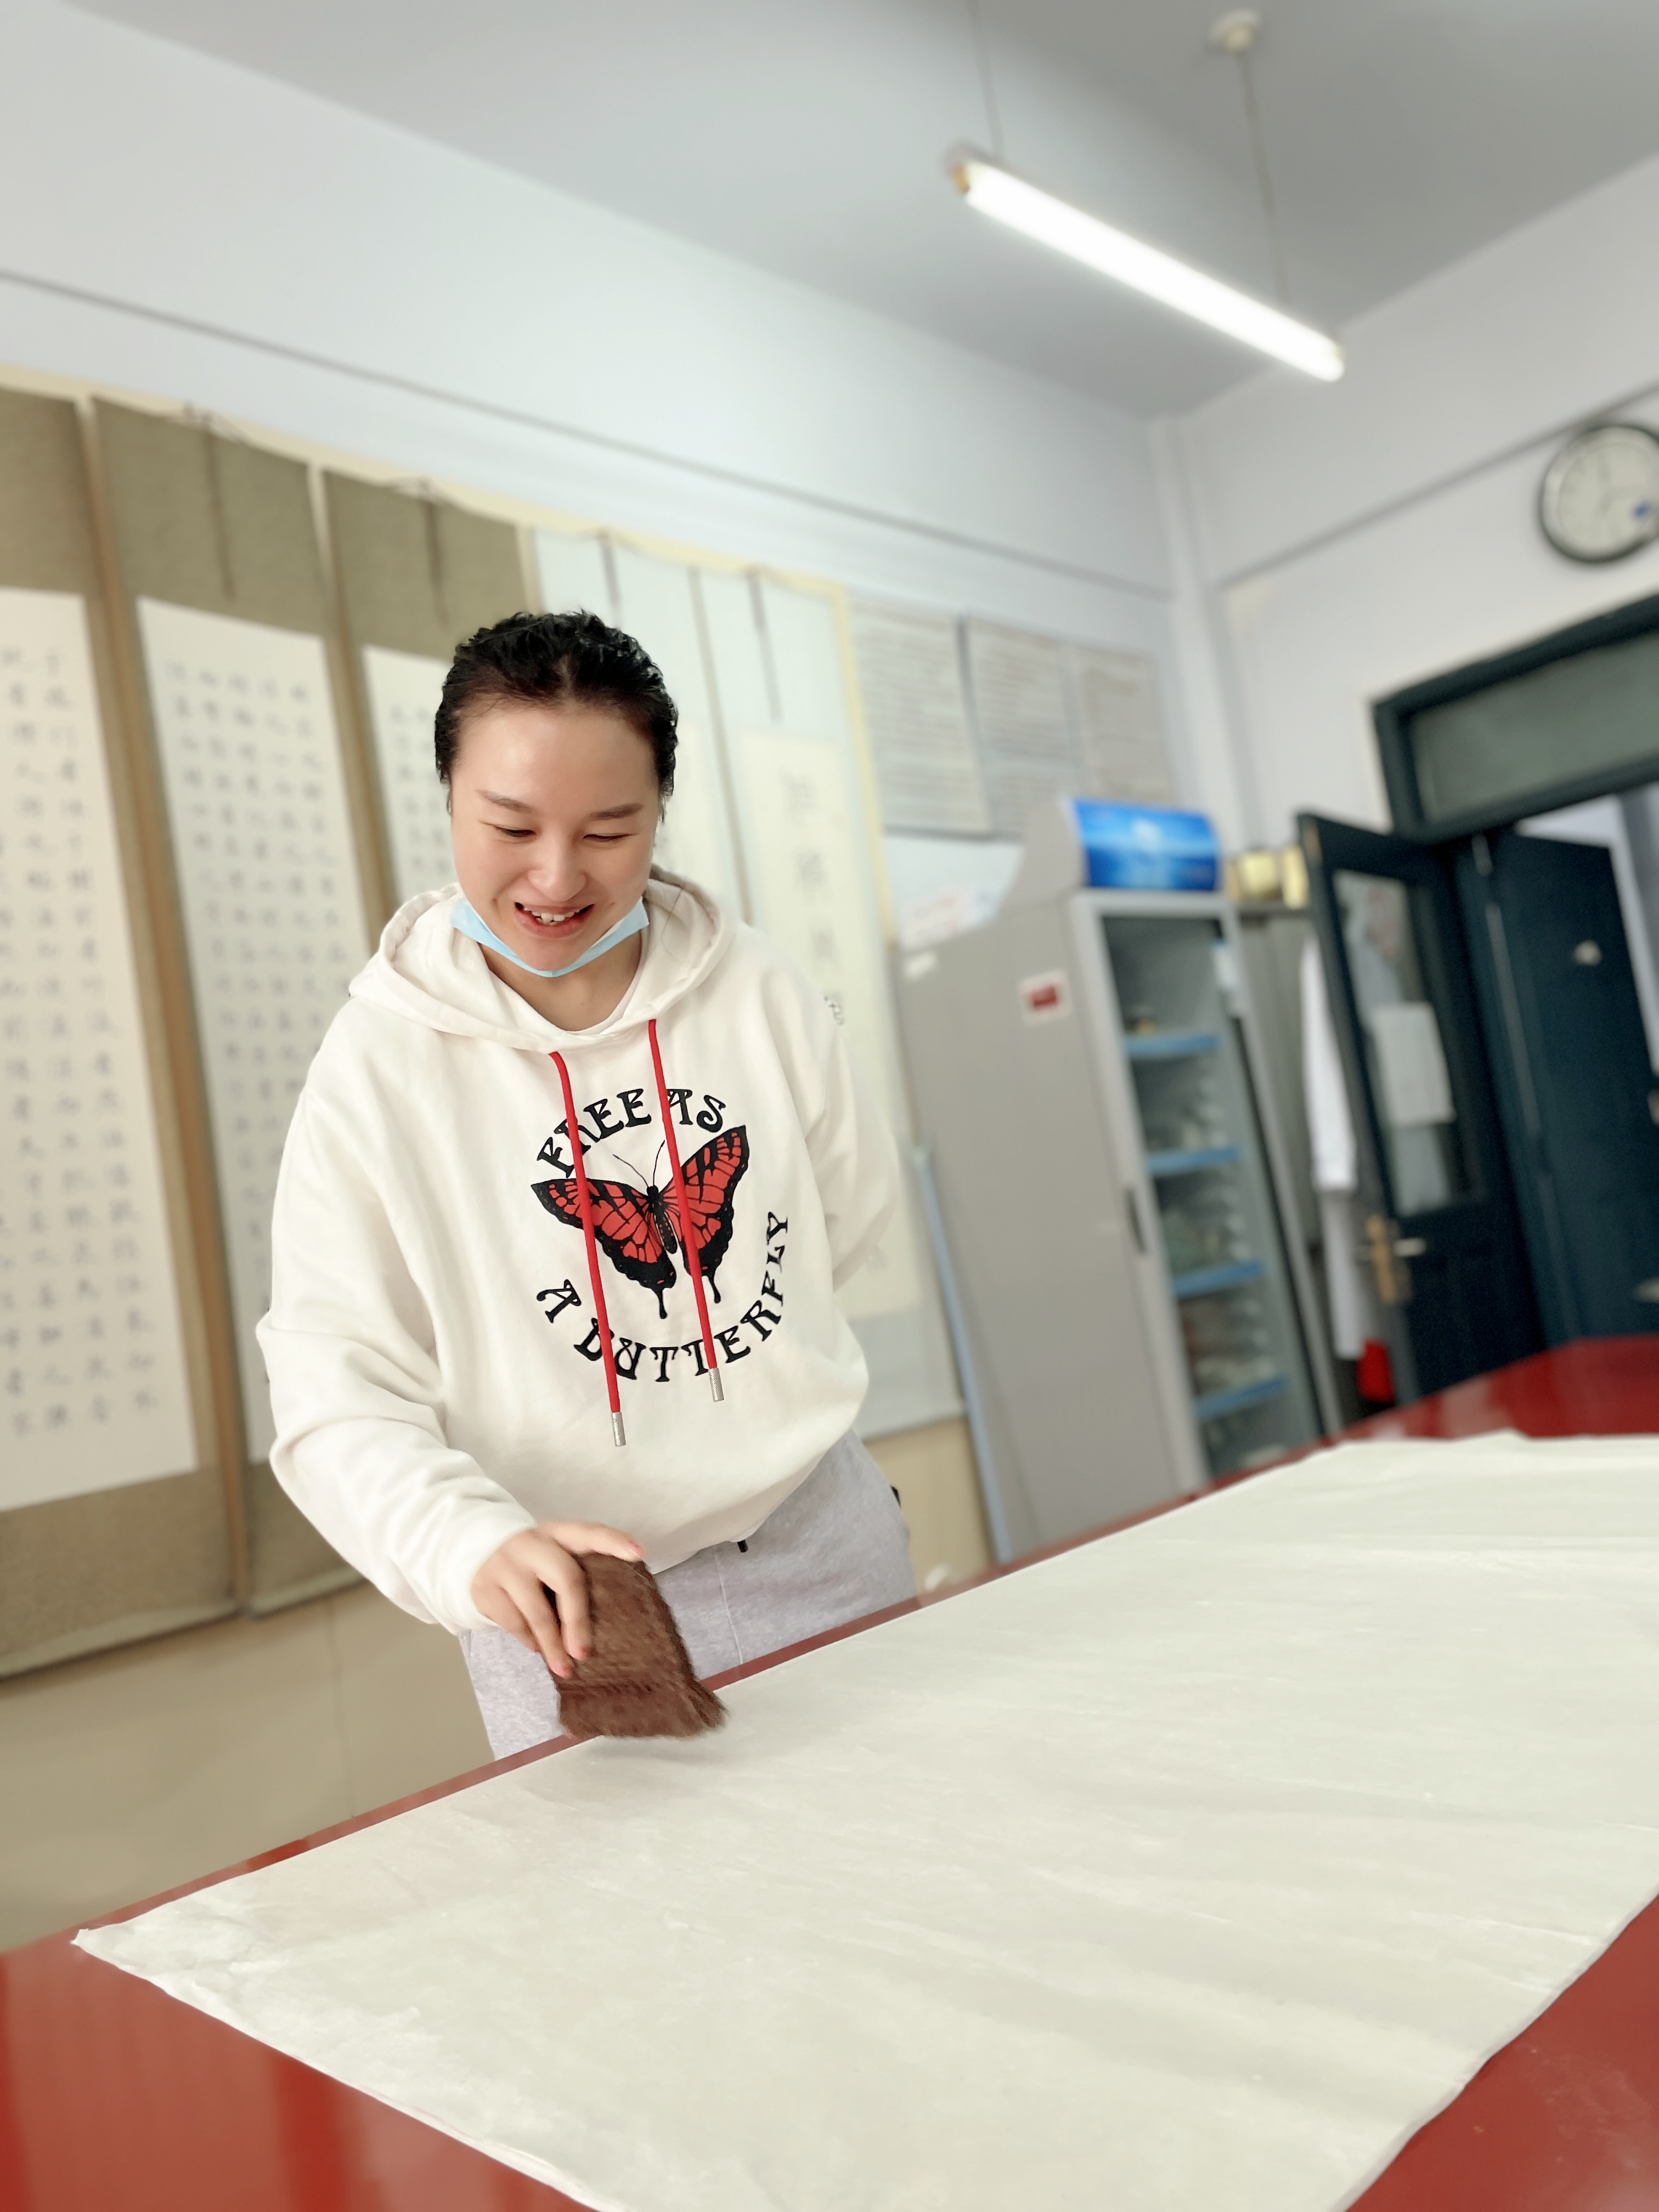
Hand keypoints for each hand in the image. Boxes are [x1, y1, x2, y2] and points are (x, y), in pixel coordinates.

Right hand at [470, 1520, 642, 1677]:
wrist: (478, 1552)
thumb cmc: (534, 1563)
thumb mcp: (554, 1556)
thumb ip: (577, 1574)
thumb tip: (610, 1621)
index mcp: (559, 1533)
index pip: (589, 1533)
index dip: (613, 1542)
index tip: (638, 1554)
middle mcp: (533, 1543)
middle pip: (566, 1578)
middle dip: (578, 1620)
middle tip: (584, 1653)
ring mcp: (506, 1563)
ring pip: (536, 1610)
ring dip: (552, 1644)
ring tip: (564, 1668)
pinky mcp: (485, 1587)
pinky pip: (513, 1623)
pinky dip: (529, 1641)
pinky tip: (537, 1648)